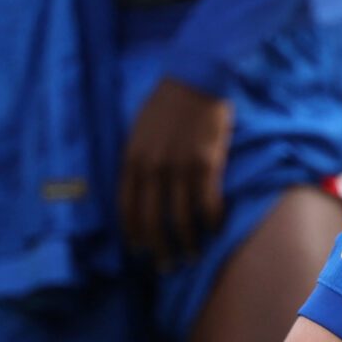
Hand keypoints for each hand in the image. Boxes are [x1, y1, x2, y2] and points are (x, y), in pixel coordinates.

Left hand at [119, 77, 234, 268]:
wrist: (195, 76)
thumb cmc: (168, 102)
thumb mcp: (140, 129)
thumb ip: (138, 158)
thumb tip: (140, 188)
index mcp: (132, 157)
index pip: (127, 207)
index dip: (133, 233)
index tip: (139, 250)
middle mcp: (152, 166)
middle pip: (152, 219)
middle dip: (158, 248)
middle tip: (166, 266)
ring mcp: (179, 166)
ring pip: (180, 217)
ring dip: (187, 242)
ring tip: (193, 256)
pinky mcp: (206, 162)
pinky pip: (207, 202)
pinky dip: (211, 220)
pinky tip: (215, 229)